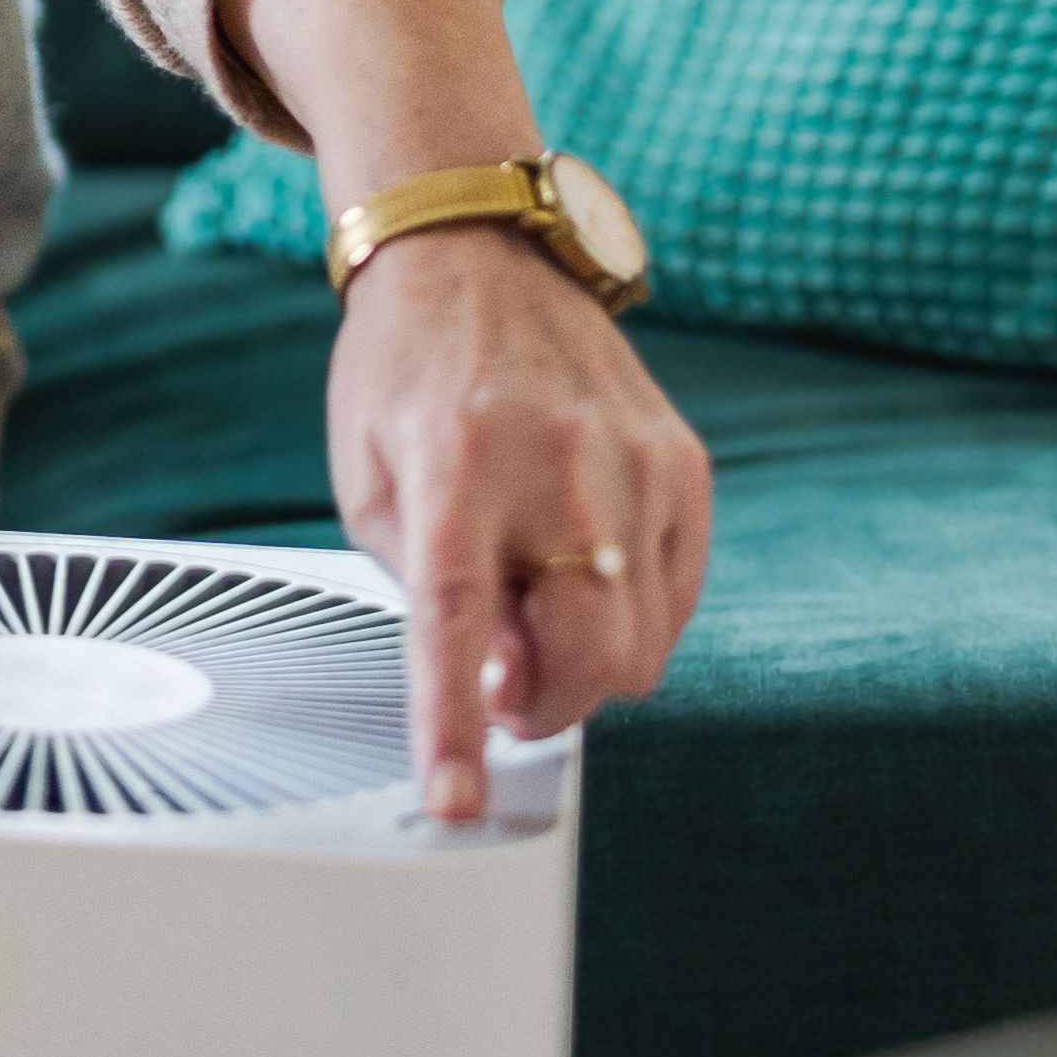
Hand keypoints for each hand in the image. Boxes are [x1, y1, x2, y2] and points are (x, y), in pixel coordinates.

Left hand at [328, 224, 711, 821]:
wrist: (478, 254)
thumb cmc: (407, 374)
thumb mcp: (373, 480)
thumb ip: (423, 588)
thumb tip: (508, 682)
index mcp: (453, 466)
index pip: (457, 625)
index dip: (452, 725)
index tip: (455, 802)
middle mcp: (555, 463)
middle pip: (584, 658)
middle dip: (541, 710)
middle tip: (502, 689)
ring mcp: (635, 463)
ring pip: (640, 646)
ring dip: (587, 670)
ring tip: (539, 614)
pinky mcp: (684, 463)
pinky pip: (677, 599)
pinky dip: (632, 620)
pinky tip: (585, 577)